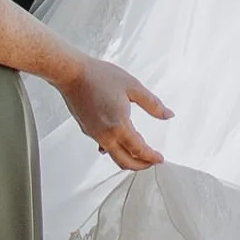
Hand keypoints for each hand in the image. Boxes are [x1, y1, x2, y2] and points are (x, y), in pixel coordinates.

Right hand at [62, 53, 171, 169]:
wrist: (72, 74)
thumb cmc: (99, 76)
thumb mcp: (133, 86)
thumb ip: (152, 104)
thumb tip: (168, 114)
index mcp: (119, 126)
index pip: (139, 150)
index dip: (152, 157)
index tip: (159, 159)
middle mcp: (105, 135)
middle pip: (125, 162)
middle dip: (140, 165)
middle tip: (151, 162)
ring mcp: (94, 134)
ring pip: (113, 156)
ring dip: (128, 159)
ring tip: (139, 153)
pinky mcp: (87, 130)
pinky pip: (103, 146)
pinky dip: (115, 149)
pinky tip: (120, 141)